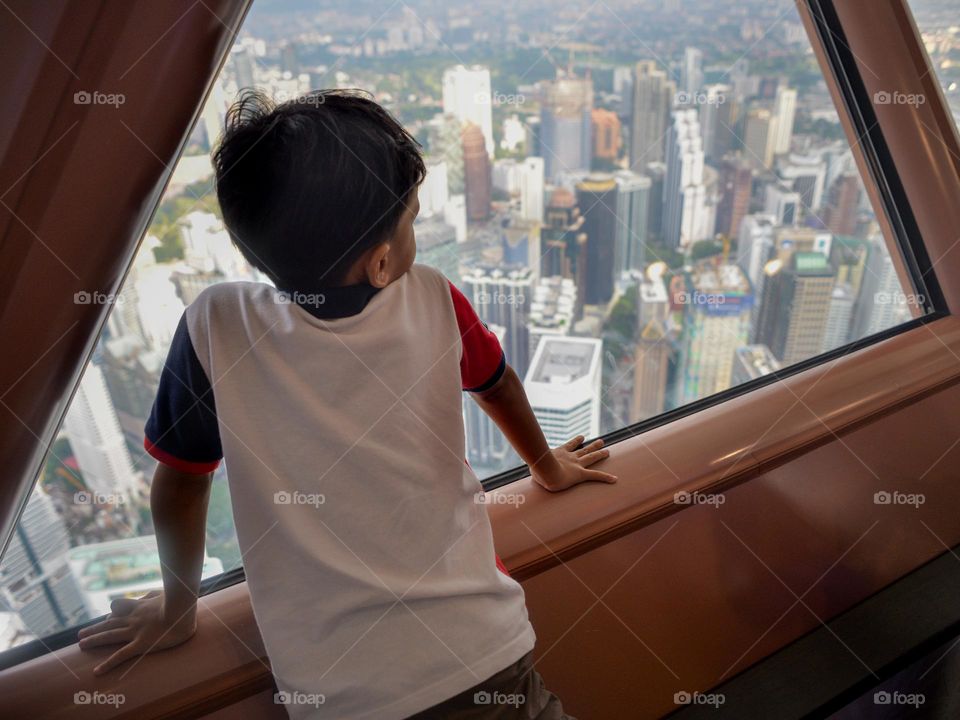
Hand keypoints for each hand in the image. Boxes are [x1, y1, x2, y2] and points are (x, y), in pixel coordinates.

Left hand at [78, 590, 197, 674]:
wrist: (183, 610)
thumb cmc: (178, 600)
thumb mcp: (163, 593)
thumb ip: (152, 595)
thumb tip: (146, 596)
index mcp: (139, 607)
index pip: (119, 608)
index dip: (112, 613)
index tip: (107, 617)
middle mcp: (133, 619)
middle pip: (109, 623)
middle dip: (94, 628)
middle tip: (79, 634)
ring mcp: (135, 632)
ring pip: (109, 636)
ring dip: (94, 640)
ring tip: (81, 645)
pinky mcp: (140, 645)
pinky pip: (121, 655)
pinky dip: (108, 664)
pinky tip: (97, 672)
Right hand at [531, 436, 617, 491]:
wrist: (545, 470)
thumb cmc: (537, 467)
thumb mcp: (533, 461)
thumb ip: (531, 460)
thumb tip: (522, 457)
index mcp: (560, 453)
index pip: (570, 445)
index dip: (576, 441)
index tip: (582, 437)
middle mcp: (570, 457)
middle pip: (584, 449)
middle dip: (593, 445)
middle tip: (601, 441)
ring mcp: (577, 465)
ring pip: (591, 458)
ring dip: (600, 454)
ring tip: (607, 451)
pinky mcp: (581, 474)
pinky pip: (595, 476)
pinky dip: (606, 477)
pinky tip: (615, 479)